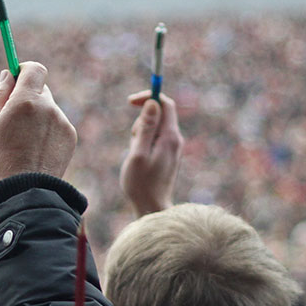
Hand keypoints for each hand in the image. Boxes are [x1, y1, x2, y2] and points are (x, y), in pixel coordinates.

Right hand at [0, 62, 76, 181]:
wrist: (26, 189)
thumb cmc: (1, 156)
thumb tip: (8, 74)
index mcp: (26, 100)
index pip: (34, 69)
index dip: (25, 70)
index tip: (17, 78)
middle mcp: (48, 106)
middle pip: (41, 89)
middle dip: (28, 97)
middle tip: (14, 117)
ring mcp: (62, 121)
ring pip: (49, 108)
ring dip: (38, 116)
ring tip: (25, 141)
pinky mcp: (70, 136)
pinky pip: (57, 124)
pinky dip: (48, 131)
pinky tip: (37, 149)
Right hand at [120, 91, 182, 215]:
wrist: (152, 208)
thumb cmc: (142, 184)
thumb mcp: (138, 154)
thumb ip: (145, 128)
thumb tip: (152, 103)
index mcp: (169, 137)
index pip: (165, 104)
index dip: (149, 97)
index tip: (130, 102)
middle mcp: (175, 140)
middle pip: (158, 115)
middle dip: (141, 121)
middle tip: (133, 142)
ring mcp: (172, 147)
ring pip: (154, 127)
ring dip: (140, 134)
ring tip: (136, 155)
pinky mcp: (167, 155)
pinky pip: (154, 139)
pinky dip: (143, 144)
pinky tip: (139, 160)